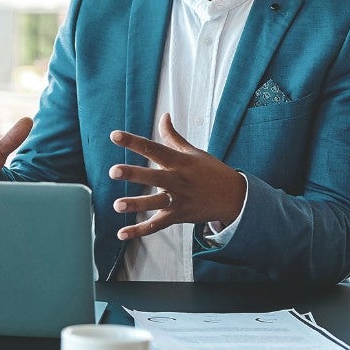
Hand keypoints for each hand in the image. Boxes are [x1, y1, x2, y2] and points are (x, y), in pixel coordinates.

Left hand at [108, 113, 245, 239]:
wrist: (235, 197)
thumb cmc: (211, 171)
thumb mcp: (193, 152)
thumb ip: (173, 137)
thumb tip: (164, 116)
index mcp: (179, 161)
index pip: (153, 148)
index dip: (134, 142)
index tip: (115, 136)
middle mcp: (178, 180)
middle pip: (153, 176)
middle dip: (133, 174)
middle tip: (114, 171)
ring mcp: (178, 199)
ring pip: (155, 202)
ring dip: (136, 204)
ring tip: (117, 205)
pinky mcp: (178, 216)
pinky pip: (157, 225)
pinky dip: (140, 231)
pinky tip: (122, 234)